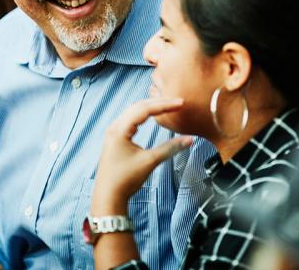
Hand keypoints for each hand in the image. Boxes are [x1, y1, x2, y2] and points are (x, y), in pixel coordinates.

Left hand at [91, 98, 192, 214]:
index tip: (180, 103)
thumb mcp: (149, 162)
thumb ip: (170, 148)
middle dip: (158, 103)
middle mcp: (114, 127)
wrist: (108, 196)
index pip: (144, 109)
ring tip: (168, 106)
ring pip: (133, 111)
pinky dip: (143, 114)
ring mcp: (113, 132)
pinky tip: (152, 115)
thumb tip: (190, 139)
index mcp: (119, 129)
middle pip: (138, 106)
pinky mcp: (115, 138)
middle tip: (177, 102)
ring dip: (150, 107)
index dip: (164, 105)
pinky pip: (130, 119)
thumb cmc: (125, 180)